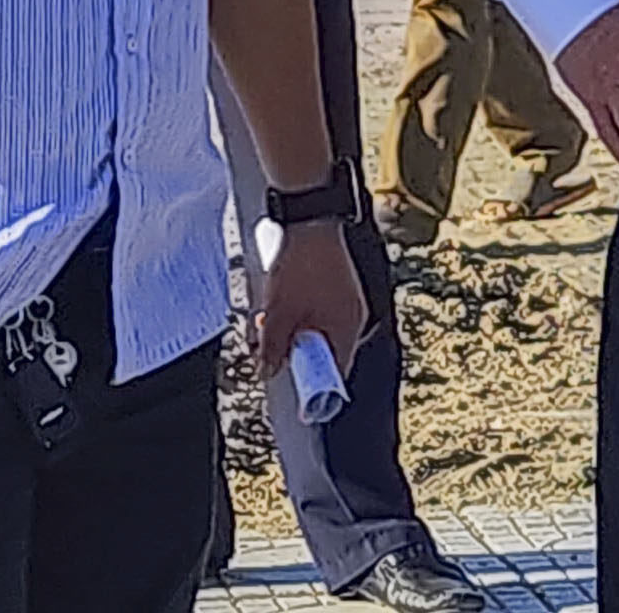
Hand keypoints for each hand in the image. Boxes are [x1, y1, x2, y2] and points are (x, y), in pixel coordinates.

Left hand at [257, 217, 371, 381]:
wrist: (310, 216)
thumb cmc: (299, 265)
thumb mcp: (278, 311)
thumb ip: (272, 348)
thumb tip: (267, 373)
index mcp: (346, 327)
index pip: (335, 373)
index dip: (315, 390)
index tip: (298, 404)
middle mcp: (354, 317)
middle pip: (324, 354)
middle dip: (292, 355)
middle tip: (264, 345)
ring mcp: (348, 301)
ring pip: (319, 333)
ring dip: (291, 334)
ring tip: (267, 317)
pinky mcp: (339, 287)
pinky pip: (320, 315)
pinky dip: (300, 317)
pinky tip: (280, 303)